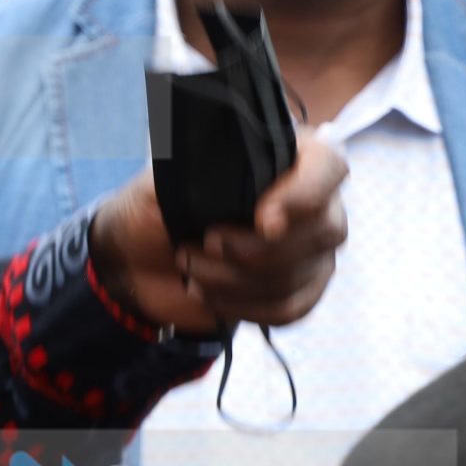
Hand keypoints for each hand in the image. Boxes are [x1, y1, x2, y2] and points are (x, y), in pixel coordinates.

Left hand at [89, 130, 347, 335]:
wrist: (138, 260)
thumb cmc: (154, 209)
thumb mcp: (163, 180)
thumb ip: (198, 169)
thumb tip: (228, 168)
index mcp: (284, 158)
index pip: (328, 165)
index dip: (305, 194)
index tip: (263, 221)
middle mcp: (314, 202)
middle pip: (322, 230)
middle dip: (252, 248)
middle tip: (204, 242)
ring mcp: (312, 249)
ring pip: (296, 275)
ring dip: (231, 279)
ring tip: (188, 265)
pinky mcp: (300, 290)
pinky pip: (289, 308)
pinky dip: (240, 306)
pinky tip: (206, 292)